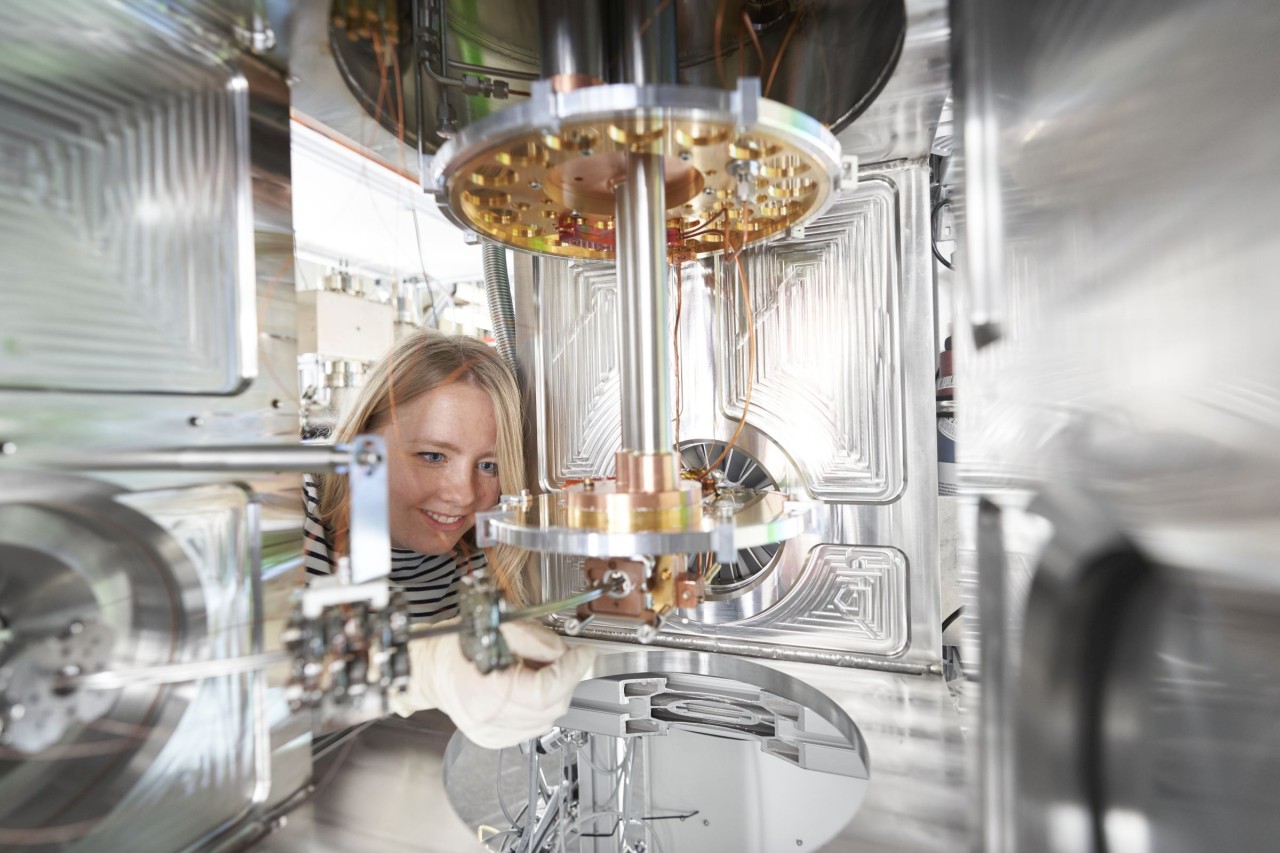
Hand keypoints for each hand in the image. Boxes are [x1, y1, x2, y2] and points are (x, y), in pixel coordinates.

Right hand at [389, 619, 594, 748]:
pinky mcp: (492, 738)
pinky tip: (526, 690)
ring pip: (545, 721)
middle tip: (564, 659)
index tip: (583, 655)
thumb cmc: (455, 646)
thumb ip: (537, 638)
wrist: (428, 668)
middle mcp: (490, 718)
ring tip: (537, 672)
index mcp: (490, 691)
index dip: (572, 671)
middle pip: (551, 709)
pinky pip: (531, 728)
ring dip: (553, 696)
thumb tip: (564, 651)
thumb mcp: (500, 626)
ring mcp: (491, 733)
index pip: (548, 691)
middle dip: (566, 681)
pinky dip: (538, 710)